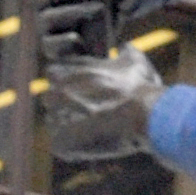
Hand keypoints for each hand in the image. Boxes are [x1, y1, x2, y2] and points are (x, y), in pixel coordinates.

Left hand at [36, 49, 161, 162]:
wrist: (145, 117)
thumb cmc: (140, 88)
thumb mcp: (135, 62)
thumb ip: (125, 51)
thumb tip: (124, 47)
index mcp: (63, 71)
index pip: (54, 74)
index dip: (70, 82)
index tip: (88, 89)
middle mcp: (54, 93)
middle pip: (51, 99)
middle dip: (66, 104)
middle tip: (92, 110)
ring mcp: (56, 119)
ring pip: (56, 123)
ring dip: (70, 126)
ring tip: (96, 129)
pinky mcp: (61, 143)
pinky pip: (61, 145)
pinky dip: (75, 147)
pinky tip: (96, 143)